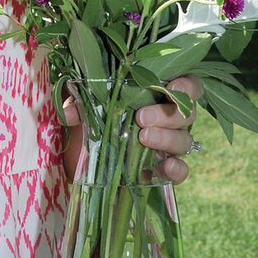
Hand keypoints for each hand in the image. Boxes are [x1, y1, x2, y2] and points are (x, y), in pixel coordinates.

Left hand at [61, 75, 202, 184]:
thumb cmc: (88, 126)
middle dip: (167, 114)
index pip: (187, 86)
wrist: (80, 166)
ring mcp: (168, 146)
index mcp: (155, 96)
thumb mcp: (81, 111)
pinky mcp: (162, 171)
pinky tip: (164, 166)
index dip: (187, 86)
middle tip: (140, 117)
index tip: (173, 88)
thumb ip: (77, 104)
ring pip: (185, 140)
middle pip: (187, 113)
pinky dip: (177, 169)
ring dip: (167, 138)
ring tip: (143, 137)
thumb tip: (69, 113)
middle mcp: (168, 119)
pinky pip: (181, 170)